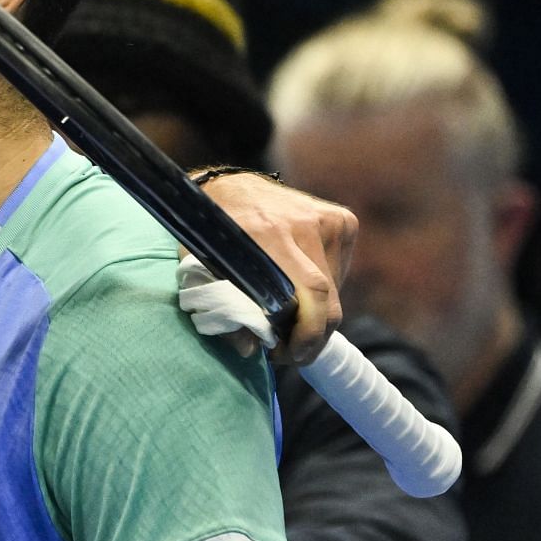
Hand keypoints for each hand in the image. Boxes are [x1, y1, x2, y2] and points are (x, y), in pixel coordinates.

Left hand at [197, 172, 355, 364]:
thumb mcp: (200, 269)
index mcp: (265, 232)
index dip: (307, 332)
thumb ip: (222, 309)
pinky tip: (299, 285)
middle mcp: (300, 222)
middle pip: (327, 296)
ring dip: (317, 311)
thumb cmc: (211, 234)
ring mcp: (324, 218)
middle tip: (294, 352)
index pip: (309, 291)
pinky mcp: (340, 219)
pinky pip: (340, 270)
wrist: (229, 187)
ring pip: (336, 287)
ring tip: (289, 316)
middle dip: (314, 334)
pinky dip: (325, 288)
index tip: (291, 354)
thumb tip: (250, 348)